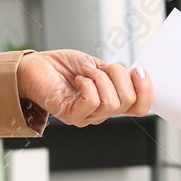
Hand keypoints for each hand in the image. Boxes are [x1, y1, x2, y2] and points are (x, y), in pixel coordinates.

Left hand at [17, 50, 152, 126]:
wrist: (34, 66)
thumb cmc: (62, 66)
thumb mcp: (97, 65)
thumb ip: (115, 72)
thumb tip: (135, 73)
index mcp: (110, 101)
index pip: (140, 108)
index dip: (146, 90)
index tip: (138, 70)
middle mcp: (99, 113)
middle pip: (128, 102)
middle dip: (118, 75)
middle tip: (101, 66)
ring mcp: (85, 116)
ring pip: (111, 103)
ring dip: (101, 78)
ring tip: (86, 71)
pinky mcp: (70, 114)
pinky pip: (91, 102)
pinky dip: (88, 84)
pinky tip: (78, 78)